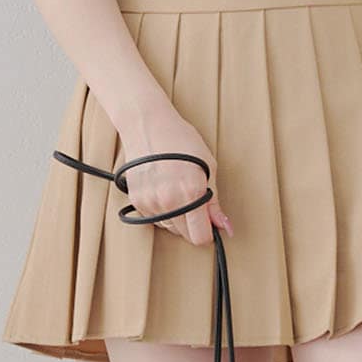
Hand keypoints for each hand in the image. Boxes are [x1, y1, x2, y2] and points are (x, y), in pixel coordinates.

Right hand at [115, 109, 231, 247]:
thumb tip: (225, 226)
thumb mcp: (208, 166)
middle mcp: (168, 200)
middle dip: (193, 224)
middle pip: (185, 235)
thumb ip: (214, 201)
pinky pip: (154, 218)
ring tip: (176, 192)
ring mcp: (149, 201)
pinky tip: (163, 190)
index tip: (209, 224)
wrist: (147, 125)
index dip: (208, 232)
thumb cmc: (180, 140)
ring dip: (176, 218)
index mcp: (190, 192)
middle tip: (193, 202)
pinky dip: (161, 211)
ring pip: (169, 228)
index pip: (200, 236)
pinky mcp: (136, 200)